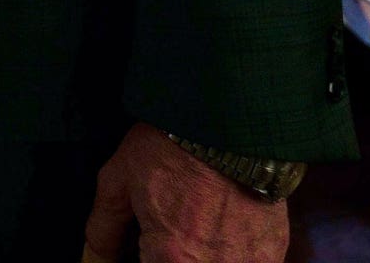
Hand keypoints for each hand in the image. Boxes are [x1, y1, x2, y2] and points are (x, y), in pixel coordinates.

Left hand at [80, 124, 288, 262]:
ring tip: (197, 226)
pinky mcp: (273, 252)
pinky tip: (221, 227)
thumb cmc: (171, 147)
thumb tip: (96, 257)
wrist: (227, 120)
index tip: (147, 245)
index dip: (148, 259)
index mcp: (174, 259)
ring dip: (204, 256)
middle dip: (174, 257)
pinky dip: (231, 253)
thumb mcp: (120, 181)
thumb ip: (105, 229)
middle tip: (170, 231)